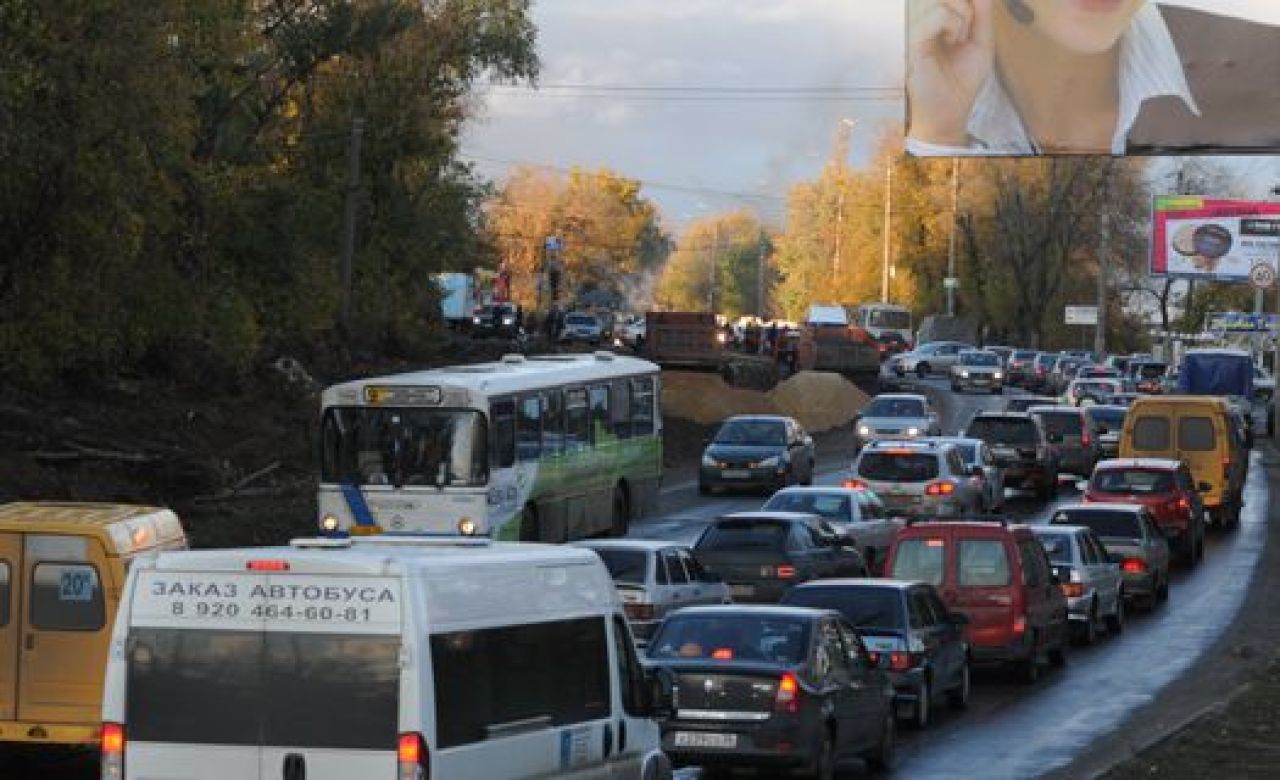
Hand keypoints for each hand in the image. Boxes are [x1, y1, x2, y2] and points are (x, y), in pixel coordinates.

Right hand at [906, 0, 995, 145]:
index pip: (954, 2)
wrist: (949, 110)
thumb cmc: (963, 82)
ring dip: (962, 18)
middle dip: (968, 9)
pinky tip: (952, 42)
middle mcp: (927, 26)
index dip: (968, 4)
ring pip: (945, 2)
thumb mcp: (982, 44)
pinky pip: (939, 14)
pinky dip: (953, 25)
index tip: (969, 25)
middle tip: (965, 34)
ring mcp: (920, 31)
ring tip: (958, 41)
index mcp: (941, 26)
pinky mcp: (915, 38)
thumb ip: (983, 16)